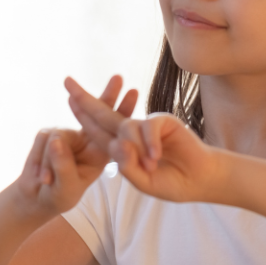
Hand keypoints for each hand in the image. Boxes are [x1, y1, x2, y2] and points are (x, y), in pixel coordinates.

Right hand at [14, 76, 137, 215]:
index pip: (114, 128)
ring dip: (51, 163)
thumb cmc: (59, 195)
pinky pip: (43, 141)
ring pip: (58, 136)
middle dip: (108, 94)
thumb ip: (63, 165)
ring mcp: (65, 133)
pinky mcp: (46, 134)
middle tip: (119, 77)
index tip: (134, 91)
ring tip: (47, 182)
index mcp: (99, 151)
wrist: (37, 197)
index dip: (123, 110)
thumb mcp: (66, 187)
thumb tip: (57, 140)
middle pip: (98, 112)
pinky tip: (42, 179)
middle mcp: (85, 137)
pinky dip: (41, 164)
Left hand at [65, 77, 221, 202]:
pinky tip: (155, 157)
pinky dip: (148, 143)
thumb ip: (127, 167)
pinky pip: (148, 127)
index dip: (82, 115)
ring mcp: (146, 126)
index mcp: (122, 147)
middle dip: (84, 99)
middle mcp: (131, 133)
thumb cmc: (171, 182)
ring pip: (126, 127)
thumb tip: (117, 146)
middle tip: (66, 82)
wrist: (199, 180)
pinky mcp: (164, 121)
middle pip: (103, 114)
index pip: (97, 130)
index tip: (68, 99)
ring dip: (134, 148)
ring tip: (150, 166)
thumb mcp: (143, 182)